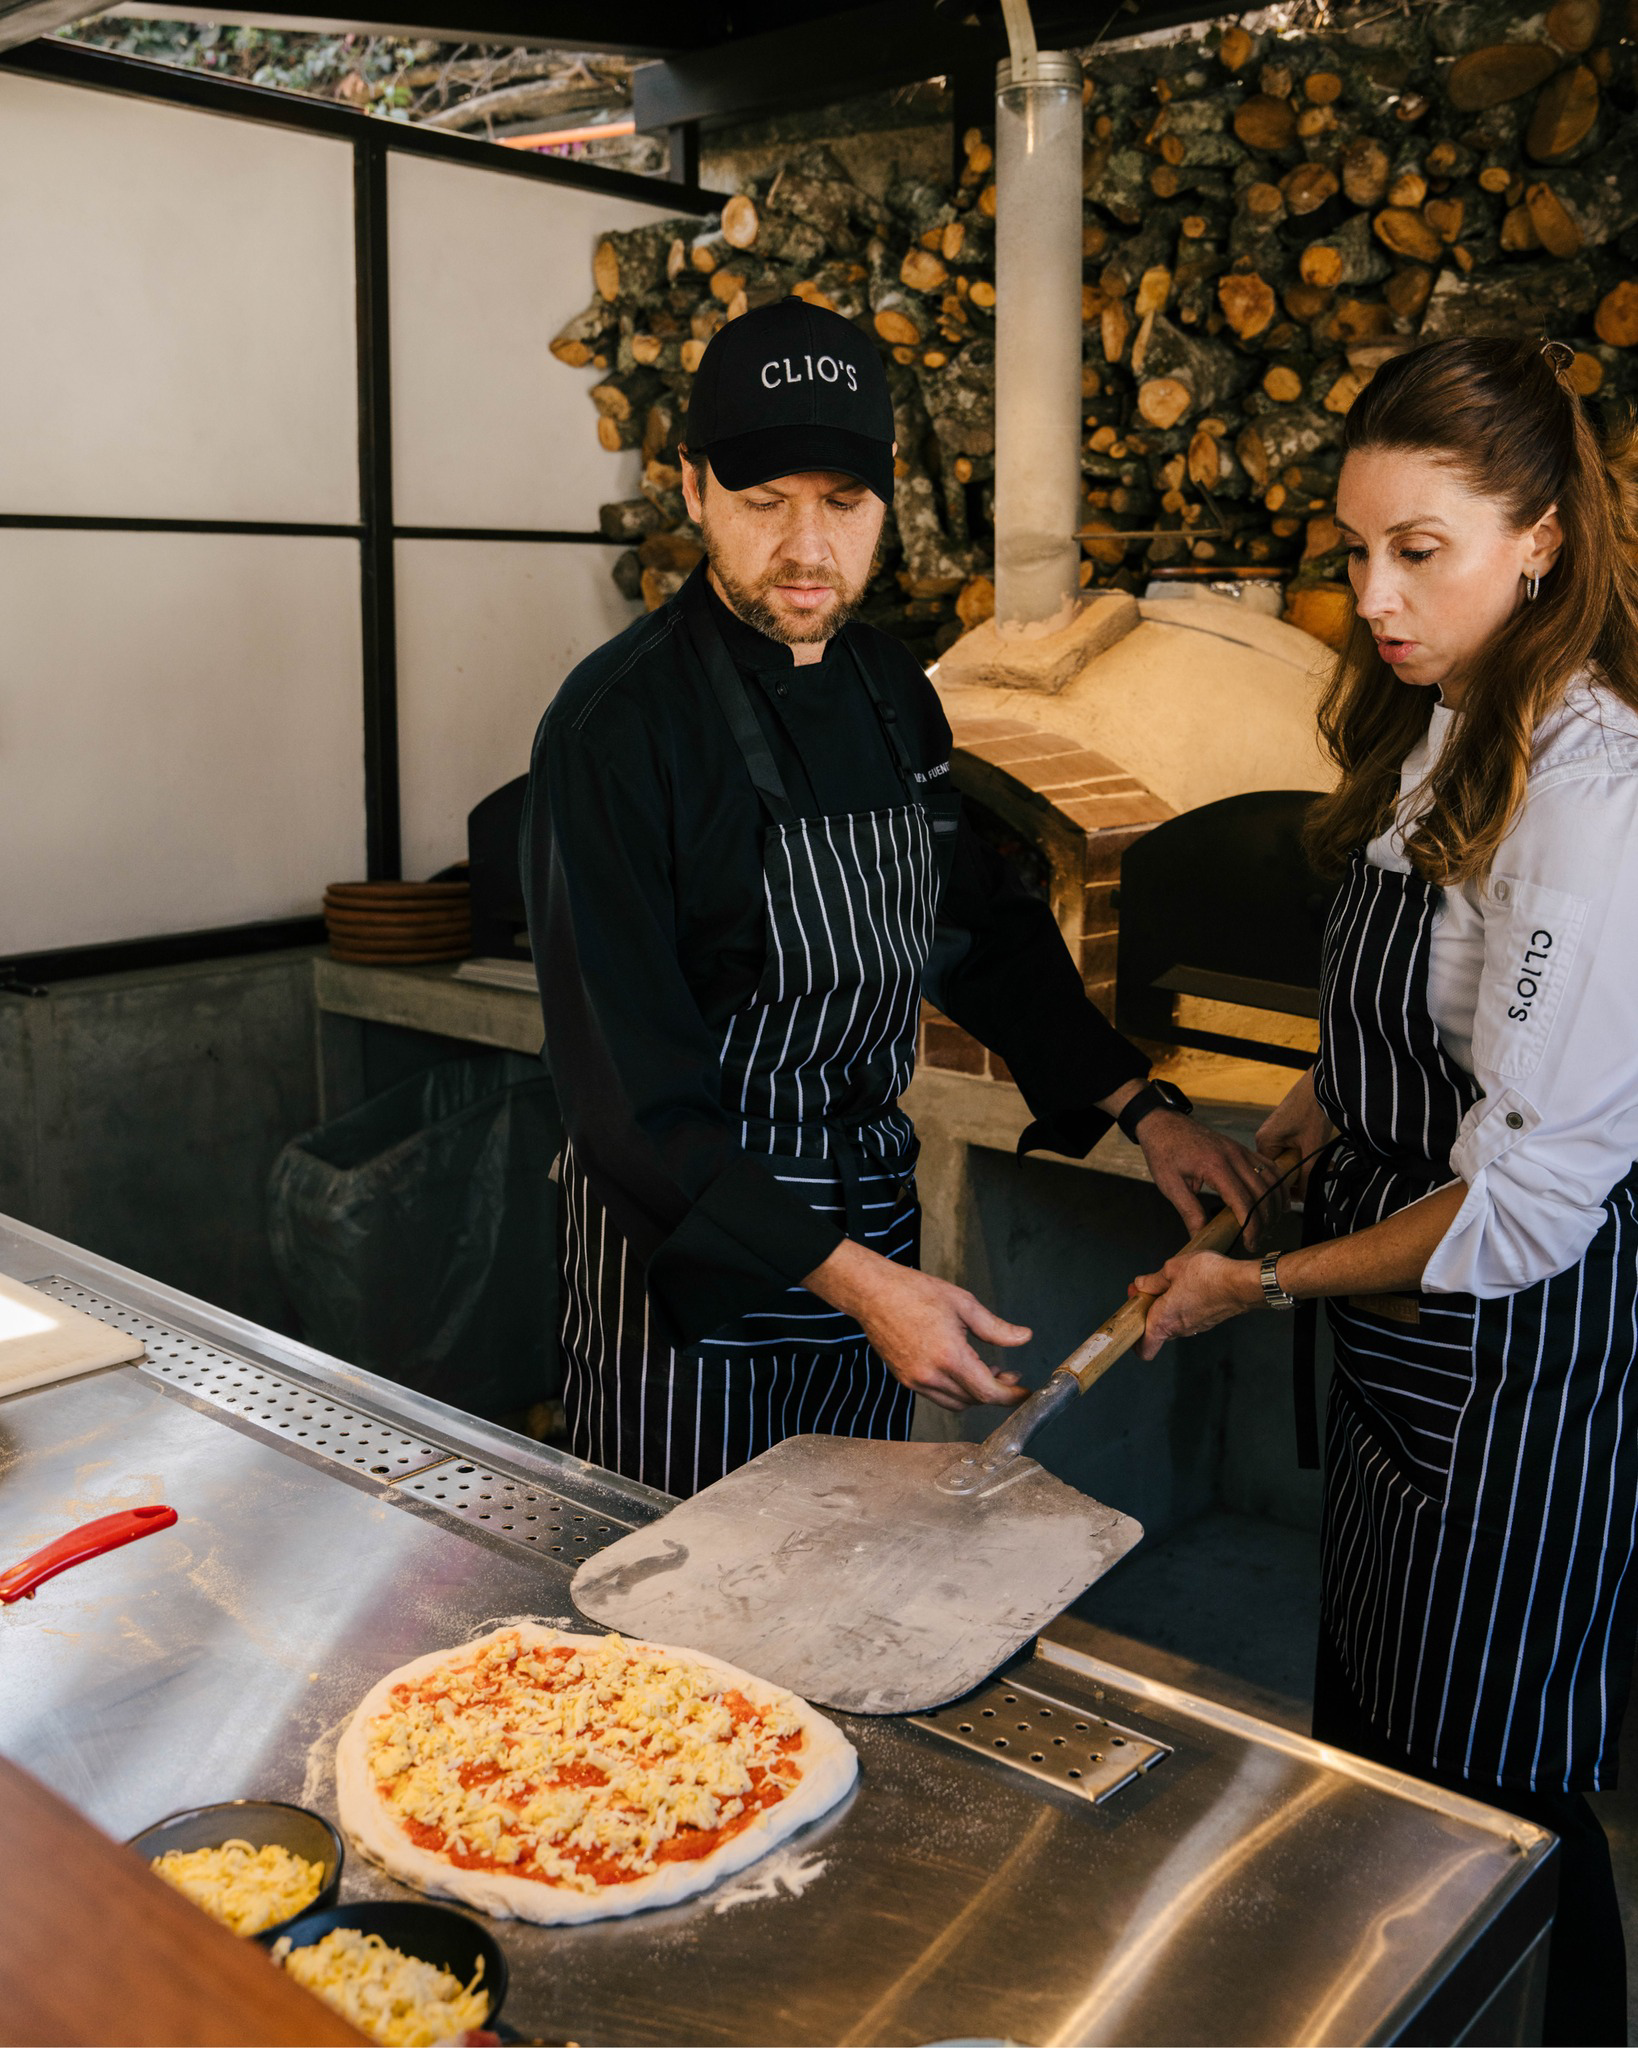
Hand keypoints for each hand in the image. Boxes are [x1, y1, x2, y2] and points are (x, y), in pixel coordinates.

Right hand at [803, 1239, 1030, 1411]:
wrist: (872, 1293)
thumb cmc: (914, 1292)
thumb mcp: (963, 1304)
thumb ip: (996, 1328)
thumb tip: (1023, 1338)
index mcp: (949, 1356)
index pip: (988, 1392)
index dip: (1011, 1396)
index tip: (1026, 1394)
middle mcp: (931, 1375)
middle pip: (974, 1401)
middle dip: (996, 1391)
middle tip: (1009, 1373)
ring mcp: (915, 1381)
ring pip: (956, 1403)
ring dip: (975, 1393)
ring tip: (986, 1370)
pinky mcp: (905, 1380)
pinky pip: (938, 1396)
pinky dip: (956, 1390)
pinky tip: (961, 1368)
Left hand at [1129, 1250, 1261, 1359]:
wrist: (1242, 1284)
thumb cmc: (1207, 1276)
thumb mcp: (1172, 1268)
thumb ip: (1153, 1279)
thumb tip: (1141, 1284)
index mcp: (1163, 1321)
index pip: (1144, 1348)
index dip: (1133, 1339)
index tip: (1131, 1319)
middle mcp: (1179, 1330)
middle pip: (1156, 1331)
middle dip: (1149, 1312)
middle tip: (1147, 1289)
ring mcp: (1195, 1327)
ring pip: (1173, 1323)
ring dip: (1168, 1307)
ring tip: (1171, 1282)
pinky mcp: (1209, 1321)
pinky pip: (1189, 1317)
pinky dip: (1184, 1305)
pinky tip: (1190, 1285)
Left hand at [1134, 1109, 1283, 1249]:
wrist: (1164, 1124)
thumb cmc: (1164, 1152)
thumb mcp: (1170, 1185)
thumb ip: (1189, 1212)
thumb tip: (1200, 1239)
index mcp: (1215, 1167)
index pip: (1244, 1202)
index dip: (1251, 1227)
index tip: (1249, 1243)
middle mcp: (1234, 1157)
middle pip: (1263, 1193)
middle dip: (1265, 1221)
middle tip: (1256, 1240)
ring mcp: (1241, 1151)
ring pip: (1272, 1180)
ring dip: (1275, 1205)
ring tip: (1267, 1225)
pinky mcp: (1243, 1149)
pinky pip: (1269, 1167)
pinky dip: (1278, 1186)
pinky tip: (1276, 1202)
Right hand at [1255, 1068, 1331, 1196]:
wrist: (1321, 1084)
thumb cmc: (1314, 1111)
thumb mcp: (1312, 1147)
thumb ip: (1307, 1175)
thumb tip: (1304, 1199)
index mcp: (1264, 1142)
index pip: (1269, 1176)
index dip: (1287, 1187)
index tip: (1306, 1193)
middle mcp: (1264, 1137)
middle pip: (1278, 1168)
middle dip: (1300, 1174)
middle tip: (1320, 1175)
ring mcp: (1273, 1131)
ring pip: (1287, 1159)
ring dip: (1305, 1164)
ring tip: (1324, 1163)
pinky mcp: (1283, 1127)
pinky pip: (1290, 1148)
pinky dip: (1305, 1152)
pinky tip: (1320, 1151)